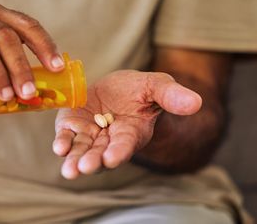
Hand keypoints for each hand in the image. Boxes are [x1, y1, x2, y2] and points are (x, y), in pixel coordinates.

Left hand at [53, 70, 201, 178]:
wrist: (118, 88)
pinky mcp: (73, 124)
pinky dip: (63, 142)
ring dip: (75, 159)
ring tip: (70, 170)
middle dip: (92, 161)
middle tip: (84, 168)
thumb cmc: (141, 90)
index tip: (112, 157)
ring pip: (82, 150)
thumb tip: (196, 102)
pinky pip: (67, 136)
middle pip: (100, 154)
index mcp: (131, 132)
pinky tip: (60, 147)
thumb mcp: (158, 86)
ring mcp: (90, 133)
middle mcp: (109, 139)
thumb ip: (172, 96)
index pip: (125, 145)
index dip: (119, 151)